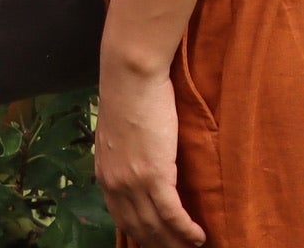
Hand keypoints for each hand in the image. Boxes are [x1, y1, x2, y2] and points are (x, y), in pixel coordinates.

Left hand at [95, 63, 205, 247]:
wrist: (131, 72)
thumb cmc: (128, 92)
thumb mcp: (117, 130)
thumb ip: (123, 153)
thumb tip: (135, 161)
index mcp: (105, 173)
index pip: (122, 217)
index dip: (142, 234)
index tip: (156, 242)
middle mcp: (116, 183)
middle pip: (139, 228)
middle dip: (160, 244)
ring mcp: (134, 181)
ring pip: (156, 226)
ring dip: (176, 243)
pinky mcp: (155, 174)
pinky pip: (172, 214)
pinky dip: (186, 230)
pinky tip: (198, 236)